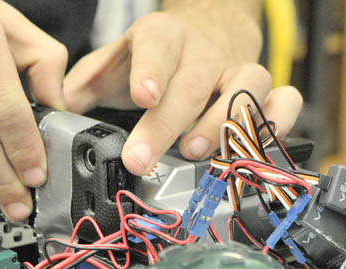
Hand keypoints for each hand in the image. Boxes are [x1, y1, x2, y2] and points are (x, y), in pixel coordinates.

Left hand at [63, 6, 302, 175]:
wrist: (209, 33)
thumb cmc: (159, 57)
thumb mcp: (118, 61)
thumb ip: (87, 84)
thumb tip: (58, 110)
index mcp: (163, 38)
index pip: (159, 47)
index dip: (153, 72)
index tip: (143, 96)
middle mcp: (205, 52)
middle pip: (194, 84)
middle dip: (167, 125)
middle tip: (142, 158)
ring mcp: (240, 70)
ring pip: (247, 88)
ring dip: (224, 124)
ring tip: (197, 153)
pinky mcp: (267, 91)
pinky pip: (286, 102)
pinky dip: (275, 126)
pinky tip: (251, 150)